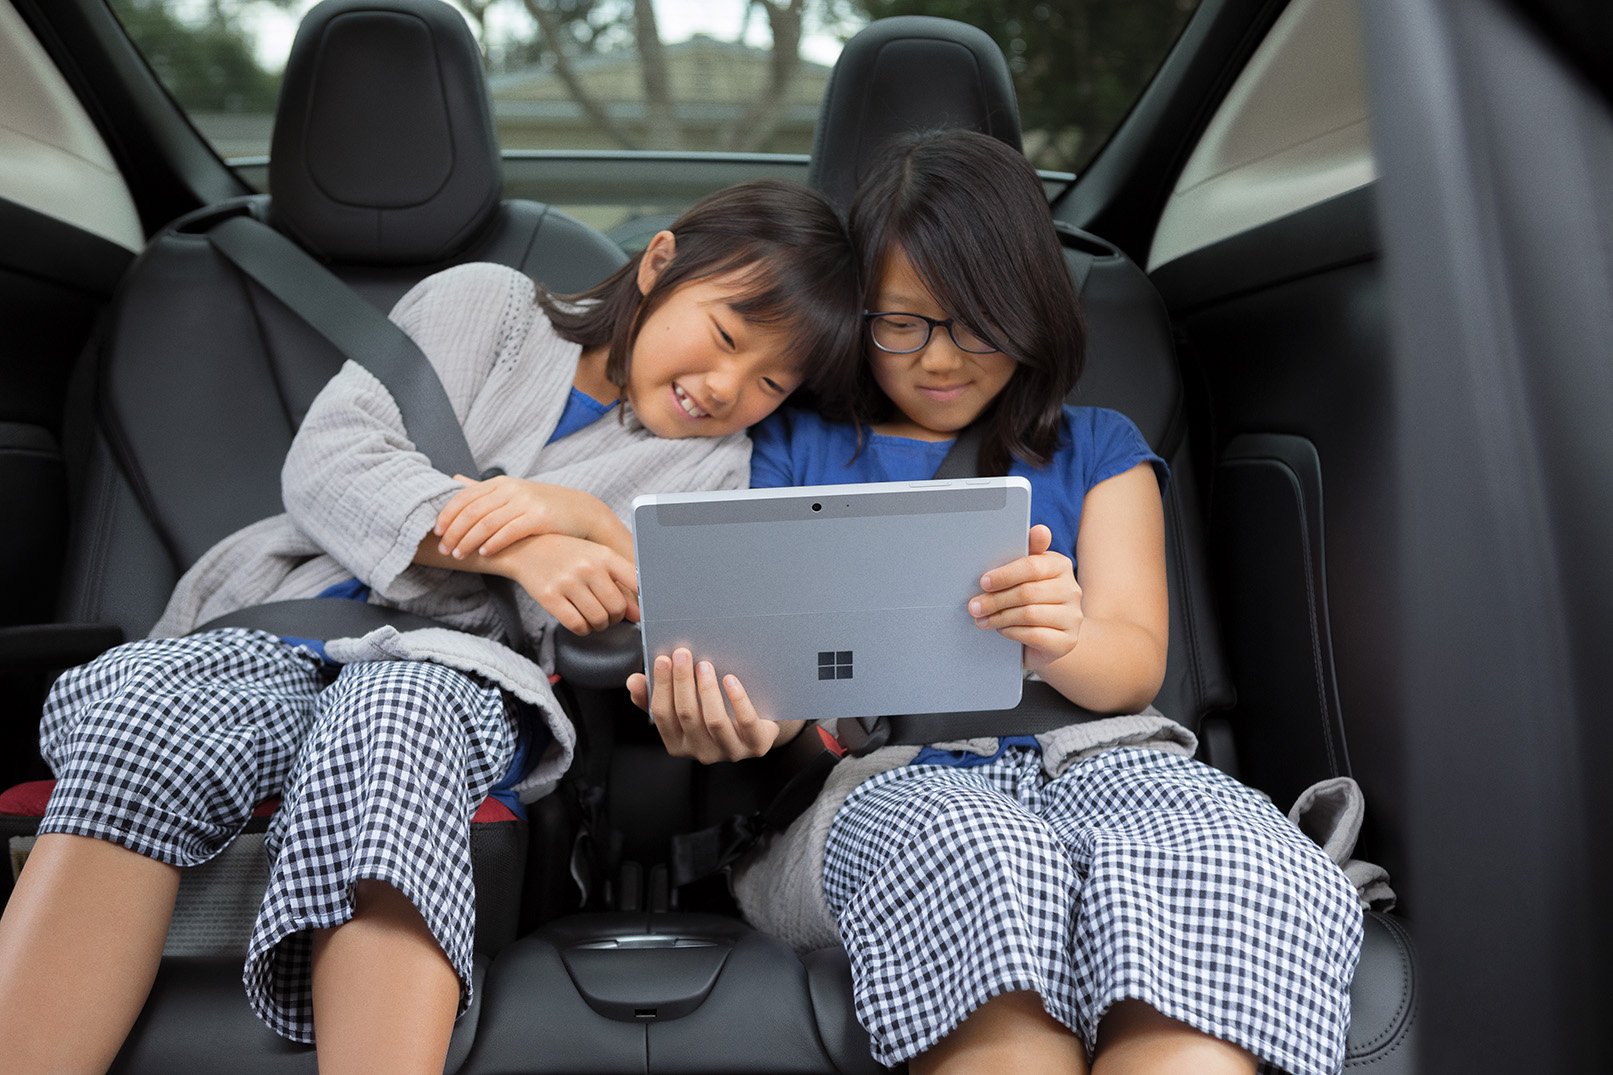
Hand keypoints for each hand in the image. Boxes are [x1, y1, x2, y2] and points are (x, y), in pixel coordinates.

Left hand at [434, 475, 618, 558]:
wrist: (581, 511)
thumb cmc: (541, 505)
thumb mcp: (512, 491)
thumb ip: (482, 488)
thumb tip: (453, 479)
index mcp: (500, 483)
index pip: (465, 497)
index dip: (447, 515)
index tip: (436, 532)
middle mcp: (511, 490)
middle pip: (472, 511)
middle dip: (454, 532)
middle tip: (444, 549)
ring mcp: (525, 503)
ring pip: (487, 522)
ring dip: (469, 540)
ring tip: (459, 555)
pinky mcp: (539, 518)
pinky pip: (510, 531)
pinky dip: (494, 542)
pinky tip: (484, 553)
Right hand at [503, 533, 638, 633]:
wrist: (525, 548)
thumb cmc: (567, 555)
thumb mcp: (595, 557)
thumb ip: (619, 582)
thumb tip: (638, 615)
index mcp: (604, 556)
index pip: (636, 583)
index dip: (640, 602)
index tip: (636, 610)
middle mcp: (588, 568)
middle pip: (618, 608)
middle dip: (616, 617)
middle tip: (608, 615)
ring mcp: (568, 582)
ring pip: (599, 620)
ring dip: (600, 625)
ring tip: (594, 618)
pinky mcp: (549, 597)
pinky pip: (577, 625)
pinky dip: (583, 629)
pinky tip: (580, 622)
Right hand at [625, 648, 792, 763]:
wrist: (760, 724)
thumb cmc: (716, 710)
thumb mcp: (684, 706)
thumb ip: (655, 696)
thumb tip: (633, 681)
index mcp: (679, 743)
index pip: (662, 715)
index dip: (660, 686)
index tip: (662, 659)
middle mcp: (701, 752)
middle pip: (687, 715)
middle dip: (682, 681)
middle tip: (682, 654)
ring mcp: (729, 751)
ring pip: (714, 721)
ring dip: (707, 690)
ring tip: (705, 665)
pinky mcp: (756, 746)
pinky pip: (745, 723)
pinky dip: (737, 700)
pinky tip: (731, 680)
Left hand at [968, 524, 1083, 672]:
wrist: (1047, 637)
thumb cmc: (1030, 600)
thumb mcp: (1025, 575)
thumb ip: (1025, 553)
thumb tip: (1039, 530)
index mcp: (1060, 565)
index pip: (1032, 566)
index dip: (1004, 575)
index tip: (983, 582)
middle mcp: (1072, 590)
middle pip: (1027, 592)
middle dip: (995, 600)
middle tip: (974, 606)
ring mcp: (1073, 617)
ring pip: (1029, 614)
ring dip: (1000, 617)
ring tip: (983, 619)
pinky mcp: (1067, 641)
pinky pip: (1035, 635)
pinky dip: (1012, 632)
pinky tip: (1002, 630)